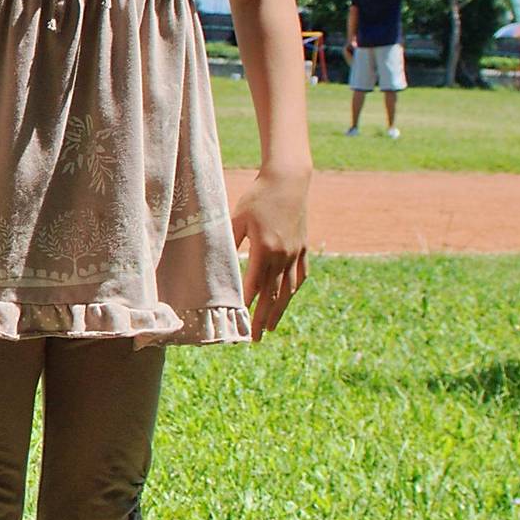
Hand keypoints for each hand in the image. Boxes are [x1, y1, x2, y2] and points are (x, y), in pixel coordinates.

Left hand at [231, 171, 310, 339]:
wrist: (289, 180)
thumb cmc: (258, 197)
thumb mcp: (237, 218)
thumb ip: (229, 242)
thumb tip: (216, 262)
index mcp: (264, 249)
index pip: (254, 285)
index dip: (248, 306)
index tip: (242, 324)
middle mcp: (283, 255)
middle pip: (273, 294)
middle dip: (263, 318)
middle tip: (256, 340)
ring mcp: (296, 253)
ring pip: (288, 290)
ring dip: (279, 310)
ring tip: (272, 327)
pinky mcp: (303, 247)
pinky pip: (300, 275)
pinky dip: (293, 290)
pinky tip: (288, 299)